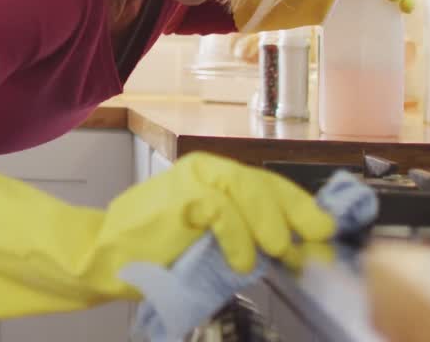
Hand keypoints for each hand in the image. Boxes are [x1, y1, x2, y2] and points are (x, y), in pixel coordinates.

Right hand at [0, 151, 333, 317]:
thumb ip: (247, 238)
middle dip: (298, 213)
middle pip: (266, 182)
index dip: (302, 207)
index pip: (270, 185)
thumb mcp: (212, 245)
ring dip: (272, 223)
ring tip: (280, 251)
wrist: (103, 258)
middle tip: (315, 241)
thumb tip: (297, 250)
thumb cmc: (154, 256)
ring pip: (249, 189)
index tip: (326, 233)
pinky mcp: (179, 196)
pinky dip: (239, 236)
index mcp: (214, 178)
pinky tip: (244, 259)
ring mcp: (191, 180)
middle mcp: (205, 170)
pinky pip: (223, 209)